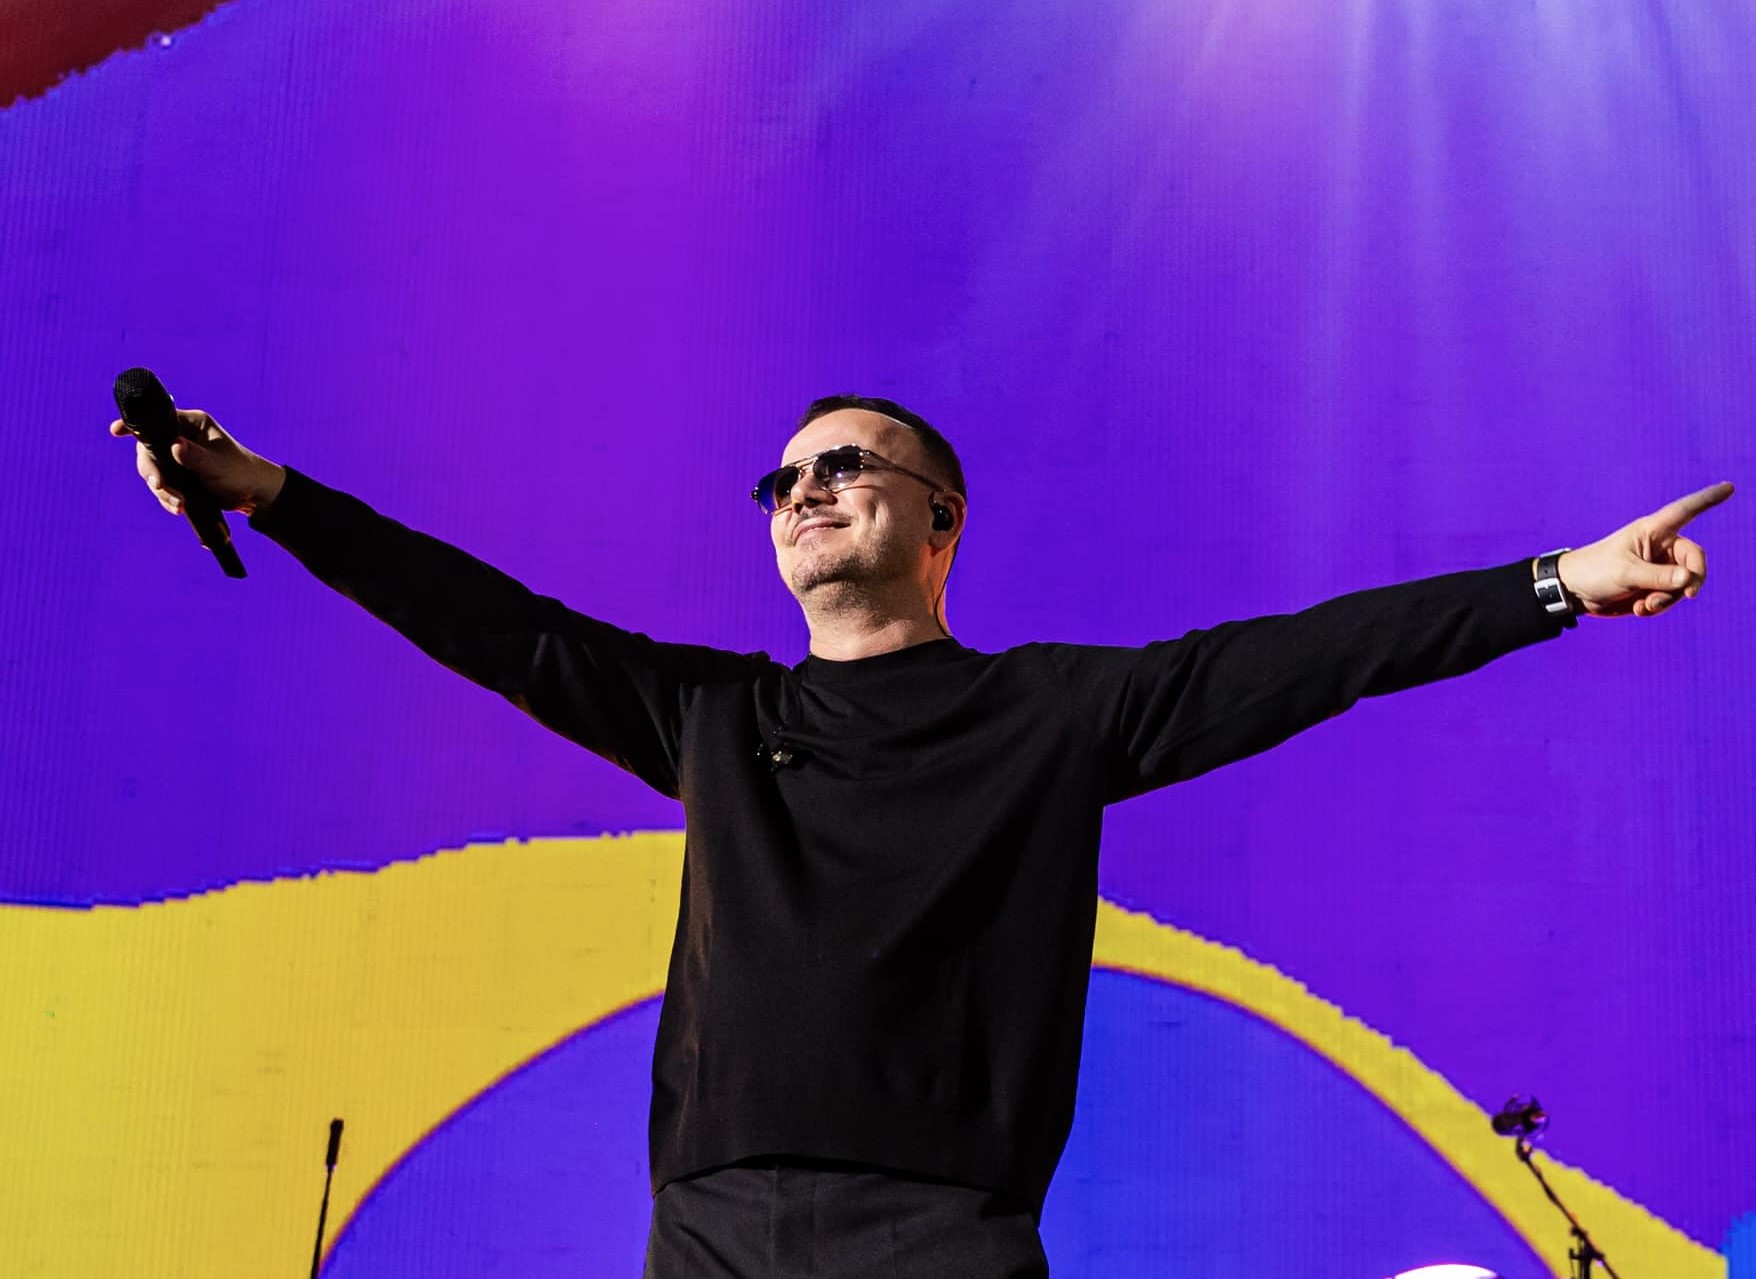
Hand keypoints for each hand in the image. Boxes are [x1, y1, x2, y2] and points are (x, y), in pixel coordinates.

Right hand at [109, 409, 285, 515]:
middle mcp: (180, 437)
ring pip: (154, 472)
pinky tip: (179, 508)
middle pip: (148, 451)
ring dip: (161, 491)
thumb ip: (196, 457)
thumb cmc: (241, 472)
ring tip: (179, 506)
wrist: (254, 495)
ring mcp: (177, 457)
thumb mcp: (218, 465)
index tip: (116, 431)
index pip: (157, 420)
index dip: (134, 425)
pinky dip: (167, 498)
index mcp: (191, 424)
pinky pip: (163, 486)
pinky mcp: (179, 476)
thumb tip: (174, 447)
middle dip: (153, 473)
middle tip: (161, 487)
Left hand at [1555, 482, 1733, 617]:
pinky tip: (1640, 609)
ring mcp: (1658, 567)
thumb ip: (1658, 577)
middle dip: (1690, 581)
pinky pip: (1670, 598)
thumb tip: (1689, 579)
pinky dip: (1659, 606)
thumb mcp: (1626, 573)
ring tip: (1645, 606)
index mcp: (1652, 531)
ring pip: (1683, 584)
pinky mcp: (1653, 586)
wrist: (1574, 592)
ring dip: (1668, 599)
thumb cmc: (1594, 572)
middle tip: (1685, 596)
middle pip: (1695, 560)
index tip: (1730, 486)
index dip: (1708, 499)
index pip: (1685, 511)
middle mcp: (1660, 546)